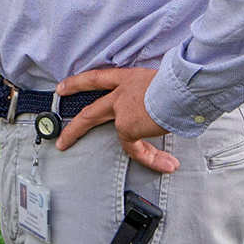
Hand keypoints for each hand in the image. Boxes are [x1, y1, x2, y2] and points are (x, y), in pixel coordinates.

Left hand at [53, 65, 180, 174]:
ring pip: (116, 140)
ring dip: (133, 154)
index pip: (98, 79)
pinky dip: (151, 159)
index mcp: (129, 78)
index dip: (78, 83)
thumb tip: (166, 107)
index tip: (62, 88)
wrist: (180, 87)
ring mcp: (121, 111)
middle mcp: (121, 93)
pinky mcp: (127, 127)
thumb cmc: (181, 81)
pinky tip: (167, 164)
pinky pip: (136, 149)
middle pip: (91, 112)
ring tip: (147, 165)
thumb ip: (158, 93)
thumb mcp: (165, 81)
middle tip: (62, 140)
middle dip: (74, 128)